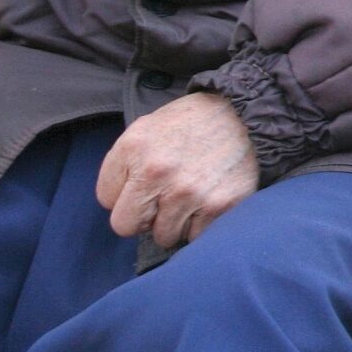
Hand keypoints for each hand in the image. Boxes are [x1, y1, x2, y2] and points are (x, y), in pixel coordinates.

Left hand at [96, 92, 259, 246]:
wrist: (245, 113)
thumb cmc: (190, 124)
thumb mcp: (145, 128)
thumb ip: (122, 165)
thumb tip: (116, 204)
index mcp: (134, 148)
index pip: (106, 199)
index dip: (124, 193)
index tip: (143, 183)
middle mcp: (158, 172)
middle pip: (126, 226)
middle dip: (142, 216)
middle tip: (163, 198)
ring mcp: (189, 192)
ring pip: (163, 236)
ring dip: (174, 222)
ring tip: (190, 195)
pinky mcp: (220, 205)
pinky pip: (195, 237)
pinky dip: (201, 224)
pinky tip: (209, 200)